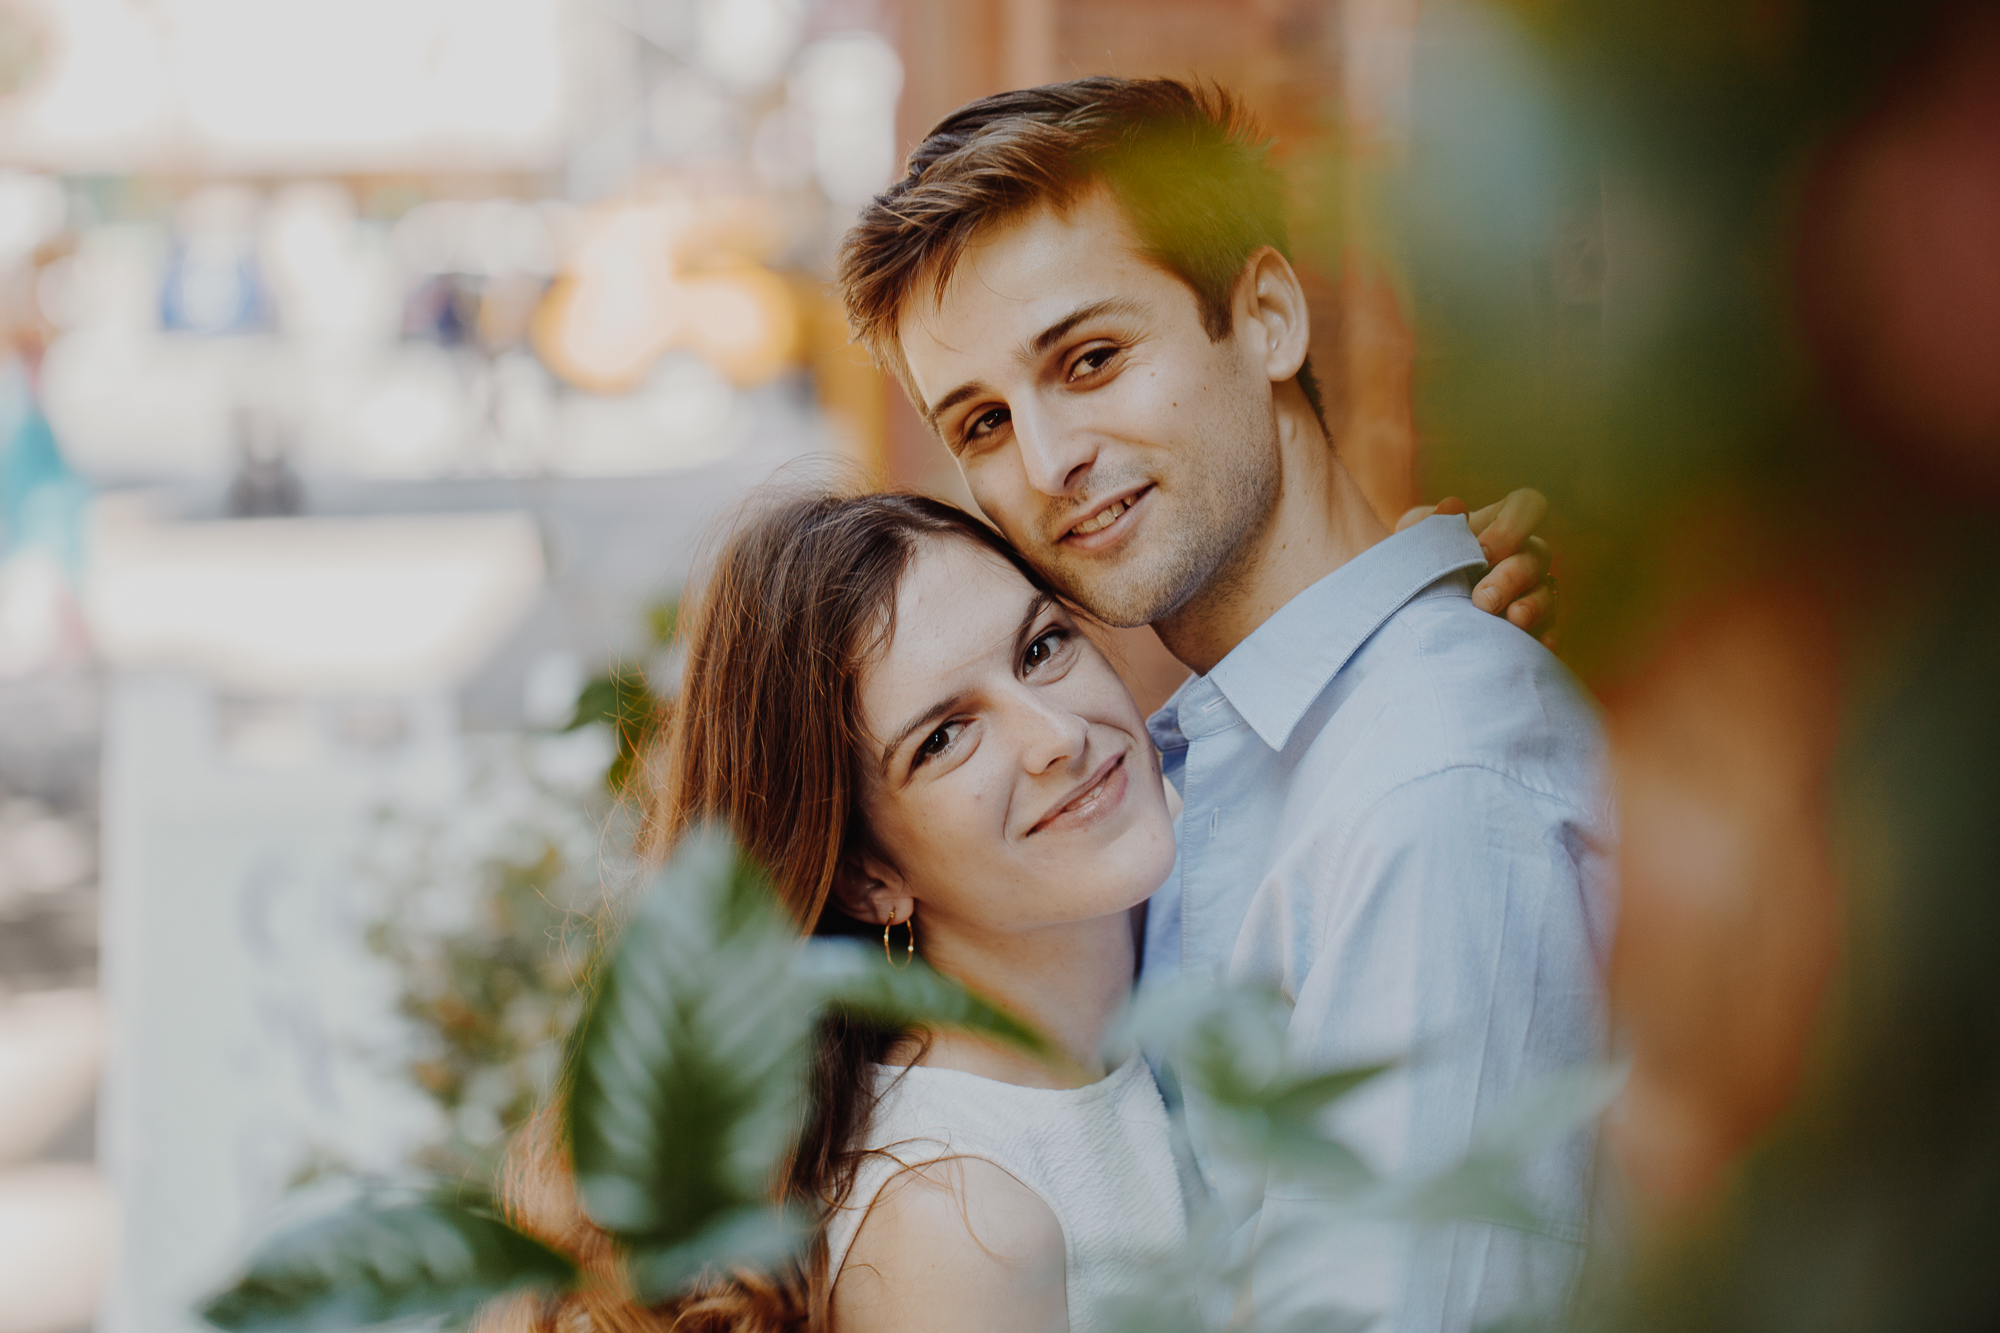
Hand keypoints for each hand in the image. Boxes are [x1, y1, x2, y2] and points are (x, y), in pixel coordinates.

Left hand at [1397, 490, 1557, 646]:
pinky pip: (1550, 630)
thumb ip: (1428, 523)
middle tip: (1482, 601)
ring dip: (1533, 607)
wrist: (1400, 613)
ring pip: (1547, 593)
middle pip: (1537, 555)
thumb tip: (1454, 507)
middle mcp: (1520, 556)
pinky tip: (1539, 645)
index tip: (1480, 552)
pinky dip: (1546, 638)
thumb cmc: (1412, 566)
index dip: (1513, 526)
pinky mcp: (1530, 628)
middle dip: (1512, 577)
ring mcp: (1528, 592)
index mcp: (1496, 526)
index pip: (1528, 506)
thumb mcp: (1412, 542)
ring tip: (1512, 622)